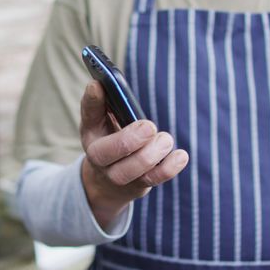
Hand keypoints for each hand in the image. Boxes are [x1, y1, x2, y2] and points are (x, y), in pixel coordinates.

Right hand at [79, 81, 188, 228]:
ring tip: (165, 140)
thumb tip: (101, 83)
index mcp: (91, 132)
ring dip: (150, 154)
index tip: (99, 84)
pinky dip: (169, 168)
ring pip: (129, 171)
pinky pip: (153, 179)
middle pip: (106, 153)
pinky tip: (181, 155)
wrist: (107, 182)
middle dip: (129, 140)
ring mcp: (117, 175)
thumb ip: (101, 104)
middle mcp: (99, 157)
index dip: (92, 101)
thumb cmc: (109, 140)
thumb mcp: (101, 122)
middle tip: (149, 126)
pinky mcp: (138, 185)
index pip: (88, 115)